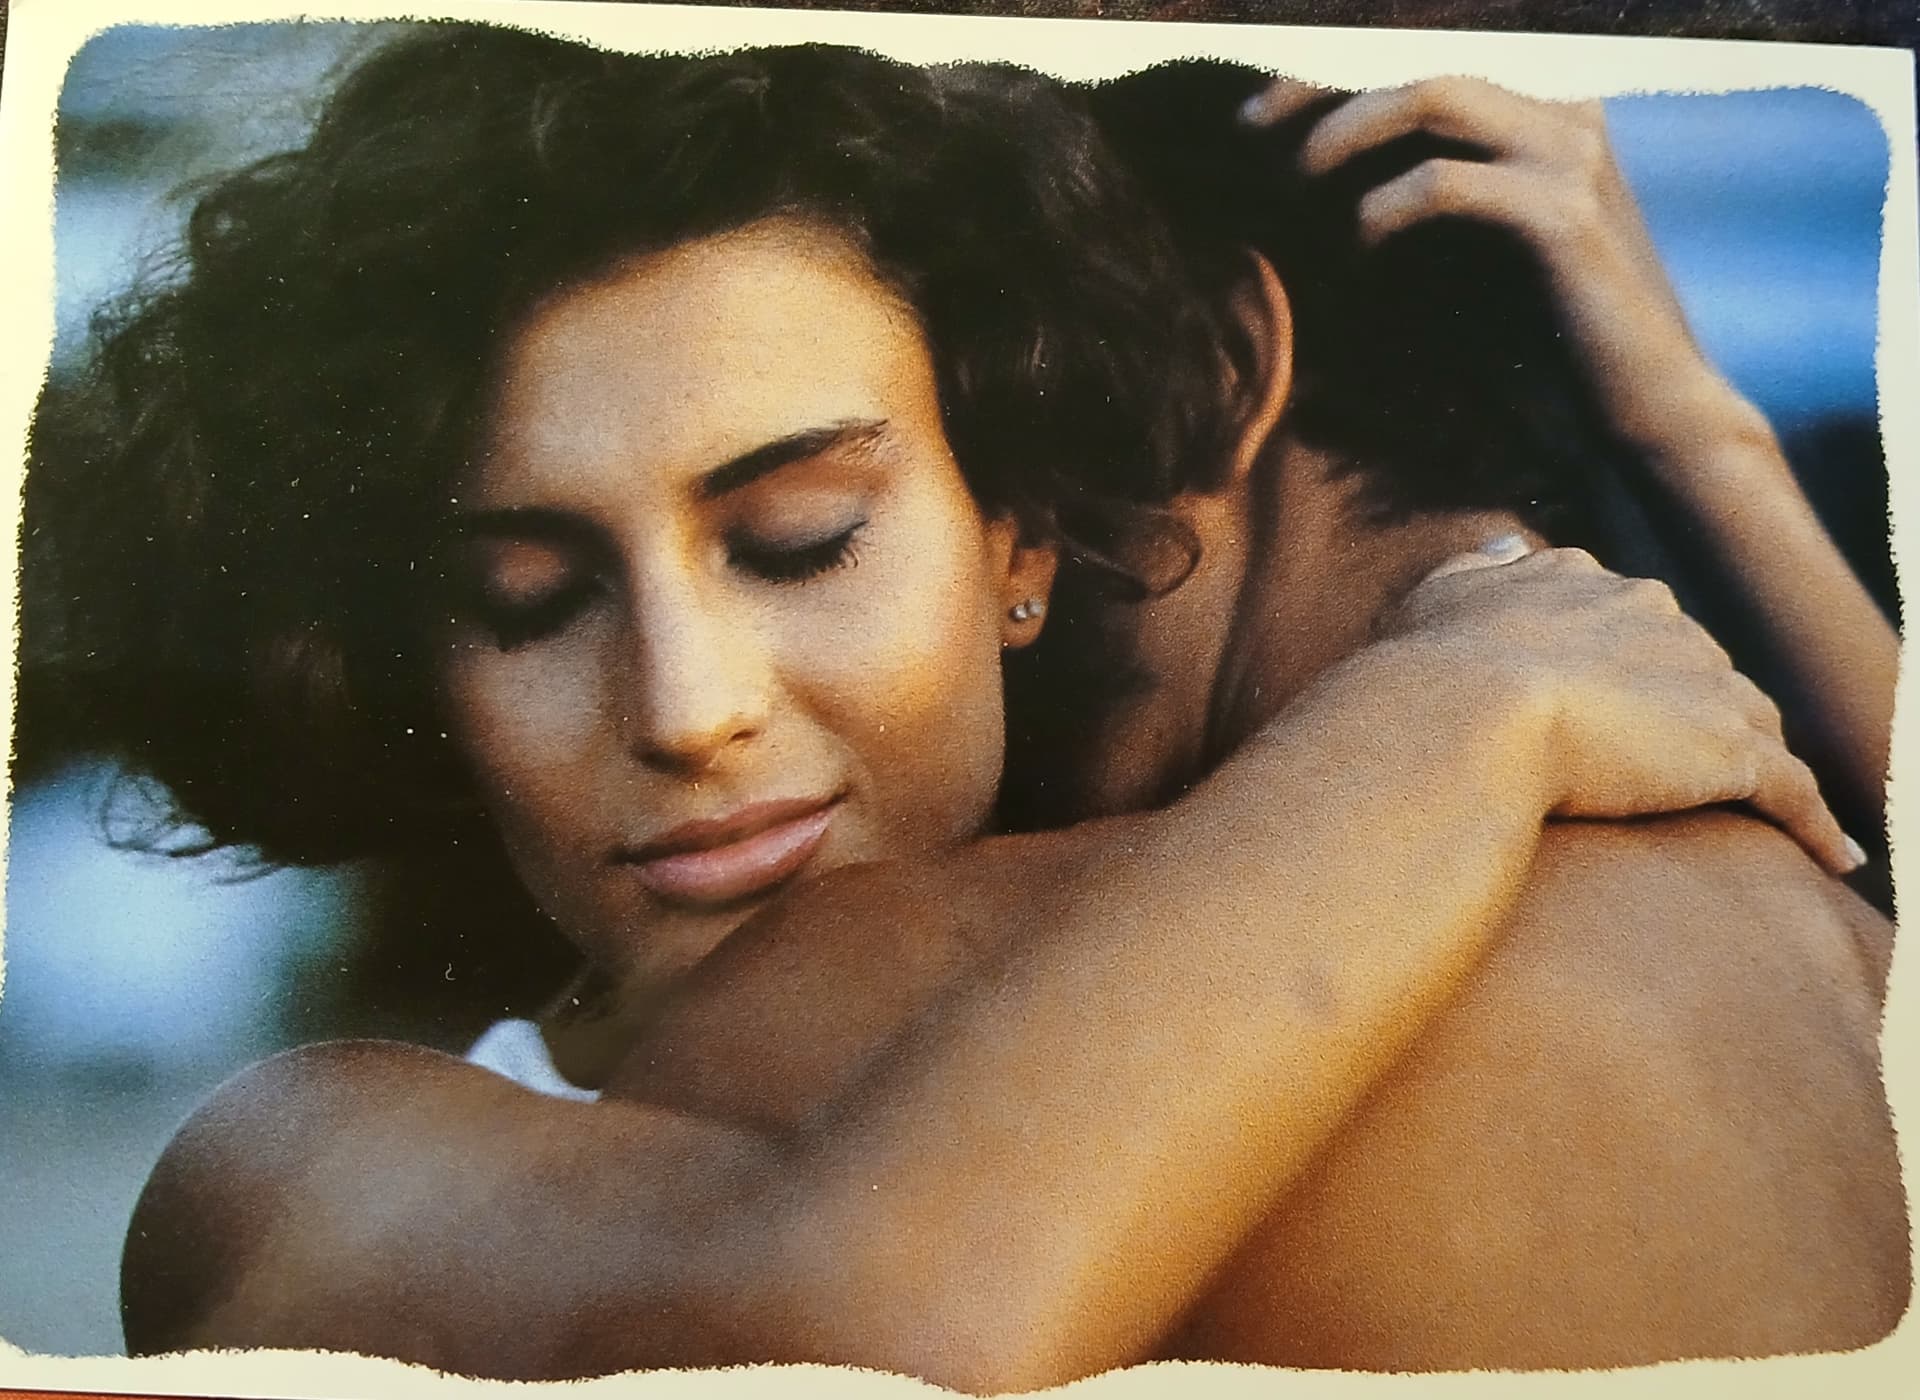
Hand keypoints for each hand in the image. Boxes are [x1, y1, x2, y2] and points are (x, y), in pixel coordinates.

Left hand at [1241, 76, 1760, 466]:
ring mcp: (1572, 156)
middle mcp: (1565, 116)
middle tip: (1249, 132)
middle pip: (1422, 68)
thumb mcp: (1470, 262)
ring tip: (1295, 179)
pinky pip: (1447, 183)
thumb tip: (1307, 189)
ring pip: (1435, 97)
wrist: (1644, 411)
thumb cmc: (1552, 348)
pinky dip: (1386, 208)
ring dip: (1349, 132)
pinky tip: (1358, 246)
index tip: (1253, 118)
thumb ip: (1415, 212)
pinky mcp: (1565, 216)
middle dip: (1324, 94)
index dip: (1332, 81)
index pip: (1426, 74)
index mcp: (1544, 119)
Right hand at [1377, 543, 1861, 875]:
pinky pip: (1792, 791)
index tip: (1636, 694)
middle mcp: (1658, 618)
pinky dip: (1816, 822)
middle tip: (1692, 760)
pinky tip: (1833, 856)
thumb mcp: (1438, 597)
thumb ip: (1475, 570)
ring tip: (1772, 804)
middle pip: (1702, 667)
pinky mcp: (1730, 751)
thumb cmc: (1431, 668)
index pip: (1637, 620)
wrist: (1466, 715)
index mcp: (1590, 584)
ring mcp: (1701, 682)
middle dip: (1702, 708)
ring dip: (1761, 759)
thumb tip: (1503, 547)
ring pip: (1752, 721)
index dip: (1639, 660)